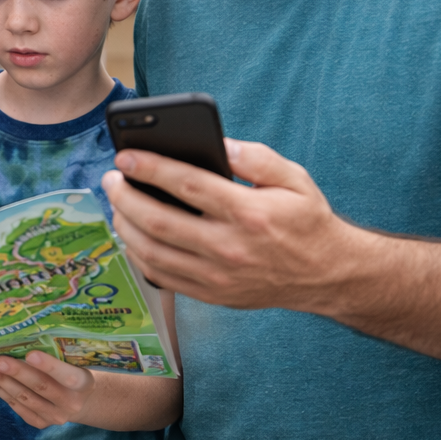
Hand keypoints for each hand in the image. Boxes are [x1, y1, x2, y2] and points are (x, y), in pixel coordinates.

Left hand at [0, 351, 94, 428]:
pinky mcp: (40, 423)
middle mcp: (70, 403)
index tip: (30, 354)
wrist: (80, 401)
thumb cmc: (72, 371)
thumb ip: (55, 354)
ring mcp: (55, 416)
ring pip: (24, 398)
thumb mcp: (73, 362)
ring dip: (1, 382)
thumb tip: (19, 337)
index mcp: (84, 384)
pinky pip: (17, 407)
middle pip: (40, 387)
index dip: (49, 366)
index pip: (67, 376)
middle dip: (16, 372)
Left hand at [103, 139, 361, 312]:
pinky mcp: (213, 295)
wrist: (329, 275)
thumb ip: (256, 157)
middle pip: (160, 221)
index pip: (187, 185)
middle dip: (125, 196)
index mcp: (249, 213)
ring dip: (125, 225)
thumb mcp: (294, 178)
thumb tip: (218, 144)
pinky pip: (161, 276)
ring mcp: (218, 277)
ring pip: (153, 252)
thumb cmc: (306, 221)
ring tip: (116, 203)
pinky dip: (138, 254)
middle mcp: (230, 247)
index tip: (125, 157)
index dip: (150, 168)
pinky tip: (132, 234)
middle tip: (111, 179)